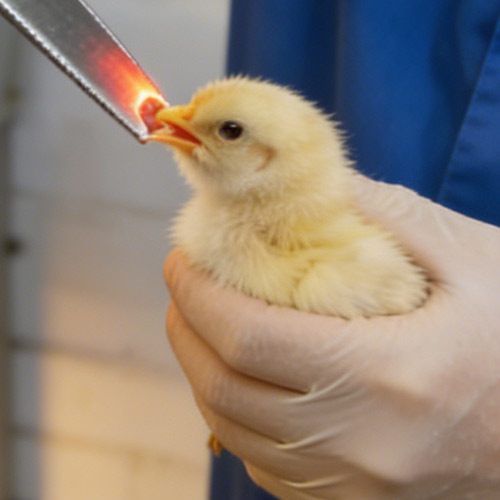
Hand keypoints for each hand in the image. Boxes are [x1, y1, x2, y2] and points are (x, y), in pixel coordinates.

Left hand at [164, 176, 499, 499]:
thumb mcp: (467, 257)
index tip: (181, 259)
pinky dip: (237, 415)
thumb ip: (378, 212)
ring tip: (205, 326)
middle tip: (187, 286)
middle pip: (224, 390)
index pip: (247, 337)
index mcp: (390, 373)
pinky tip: (246, 379)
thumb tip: (302, 183)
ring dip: (203, 372)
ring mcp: (356, 486)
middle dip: (186, 330)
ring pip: (234, 432)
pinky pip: (263, 463)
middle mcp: (364, 443)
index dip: (197, 294)